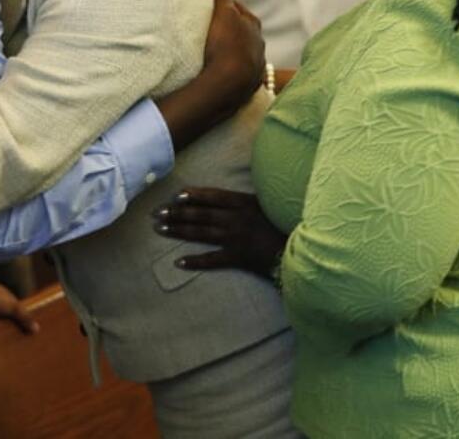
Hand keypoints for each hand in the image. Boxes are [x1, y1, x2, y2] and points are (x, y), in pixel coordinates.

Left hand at [152, 187, 286, 277]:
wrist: (301, 249)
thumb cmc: (286, 225)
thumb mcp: (268, 205)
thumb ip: (246, 201)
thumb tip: (226, 197)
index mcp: (244, 202)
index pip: (213, 196)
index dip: (193, 195)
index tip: (175, 196)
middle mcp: (237, 218)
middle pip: (201, 214)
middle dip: (177, 213)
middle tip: (156, 213)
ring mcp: (237, 237)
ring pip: (202, 233)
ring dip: (179, 231)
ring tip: (160, 229)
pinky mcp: (239, 257)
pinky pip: (213, 259)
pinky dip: (196, 261)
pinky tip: (179, 262)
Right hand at [202, 0, 266, 117]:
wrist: (227, 83)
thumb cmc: (224, 44)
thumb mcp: (223, 13)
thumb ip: (223, 0)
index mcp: (254, 24)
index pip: (237, 8)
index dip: (224, 5)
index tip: (209, 6)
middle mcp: (260, 44)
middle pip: (243, 31)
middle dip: (230, 29)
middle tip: (210, 29)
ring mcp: (257, 66)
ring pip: (243, 53)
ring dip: (232, 51)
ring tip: (213, 53)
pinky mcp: (250, 85)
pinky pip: (239, 73)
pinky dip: (231, 70)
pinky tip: (219, 72)